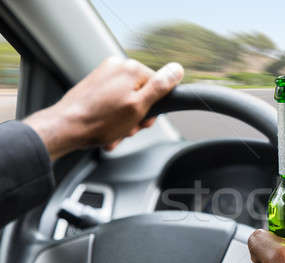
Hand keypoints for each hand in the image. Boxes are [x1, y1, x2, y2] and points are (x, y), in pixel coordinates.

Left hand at [24, 57, 183, 159]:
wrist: (66, 127)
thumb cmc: (99, 121)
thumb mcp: (138, 106)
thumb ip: (160, 87)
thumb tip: (177, 70)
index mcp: (130, 68)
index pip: (159, 87)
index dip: (154, 108)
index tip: (143, 120)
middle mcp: (117, 67)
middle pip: (143, 94)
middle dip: (138, 116)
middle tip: (128, 128)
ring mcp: (104, 76)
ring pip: (128, 102)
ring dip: (125, 121)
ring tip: (115, 131)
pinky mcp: (95, 86)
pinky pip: (113, 103)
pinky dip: (113, 118)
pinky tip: (107, 130)